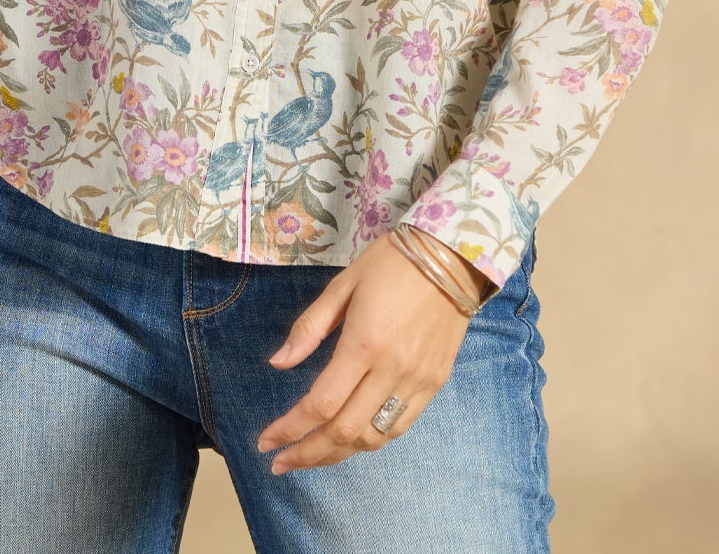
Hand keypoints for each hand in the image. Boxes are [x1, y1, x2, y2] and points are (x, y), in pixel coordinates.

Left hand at [255, 226, 493, 473]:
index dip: (289, 429)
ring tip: (310, 457)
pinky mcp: (435, 384)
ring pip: (373, 438)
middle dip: (307, 454)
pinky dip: (371, 441)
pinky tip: (351, 440)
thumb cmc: (391, 262)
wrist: (453, 255)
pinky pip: (400, 427)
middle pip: (344, 432)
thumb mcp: (343, 285)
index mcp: (364, 343)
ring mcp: (417, 381)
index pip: (321, 404)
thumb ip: (309, 327)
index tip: (266, 441)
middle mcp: (392, 370)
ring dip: (338, 455)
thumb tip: (278, 363)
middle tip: (280, 462)